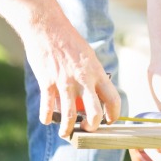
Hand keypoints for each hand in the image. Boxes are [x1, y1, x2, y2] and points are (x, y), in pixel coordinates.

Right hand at [23, 19, 121, 139]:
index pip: (113, 99)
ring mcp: (64, 82)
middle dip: (92, 127)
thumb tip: (93, 93)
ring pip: (70, 117)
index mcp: (96, 72)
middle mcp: (83, 79)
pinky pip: (47, 108)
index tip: (109, 121)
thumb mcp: (88, 55)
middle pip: (94, 113)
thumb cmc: (68, 40)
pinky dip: (47, 117)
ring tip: (66, 133)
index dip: (114, 114)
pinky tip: (47, 119)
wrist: (47, 27)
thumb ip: (91, 75)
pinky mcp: (47, 83)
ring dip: (68, 130)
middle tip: (87, 129)